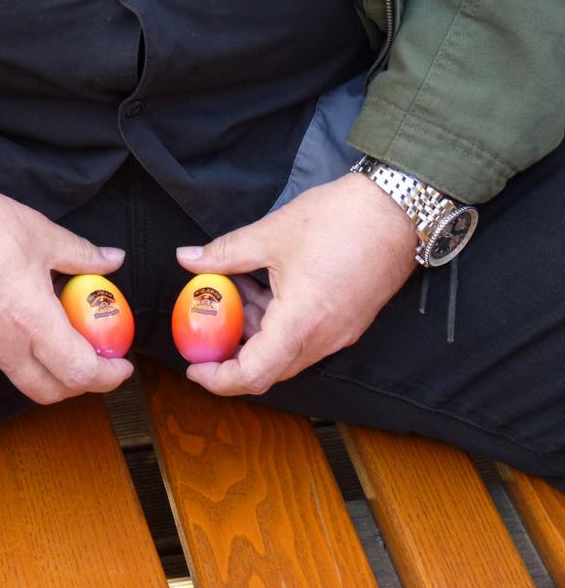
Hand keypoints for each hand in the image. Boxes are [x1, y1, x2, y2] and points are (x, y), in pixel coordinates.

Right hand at [0, 190, 132, 403]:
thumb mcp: (39, 233)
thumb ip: (81, 254)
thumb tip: (113, 260)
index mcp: (29, 321)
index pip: (77, 372)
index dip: (107, 376)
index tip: (122, 365)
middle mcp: (2, 345)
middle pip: (49, 392)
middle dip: (81, 384)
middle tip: (98, 361)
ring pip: (22, 378)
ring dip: (51, 370)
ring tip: (65, 337)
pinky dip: (23, 354)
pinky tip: (28, 323)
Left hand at [176, 173, 416, 395]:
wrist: (400, 209)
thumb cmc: (341, 220)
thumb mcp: (272, 234)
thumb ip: (225, 253)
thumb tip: (187, 258)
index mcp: (301, 324)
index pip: (253, 375)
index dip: (218, 379)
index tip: (195, 367)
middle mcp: (322, 339)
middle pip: (268, 368)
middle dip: (233, 352)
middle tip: (209, 327)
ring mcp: (338, 334)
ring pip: (285, 351)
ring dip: (255, 331)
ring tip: (236, 291)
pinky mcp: (347, 322)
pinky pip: (304, 337)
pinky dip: (277, 322)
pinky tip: (263, 287)